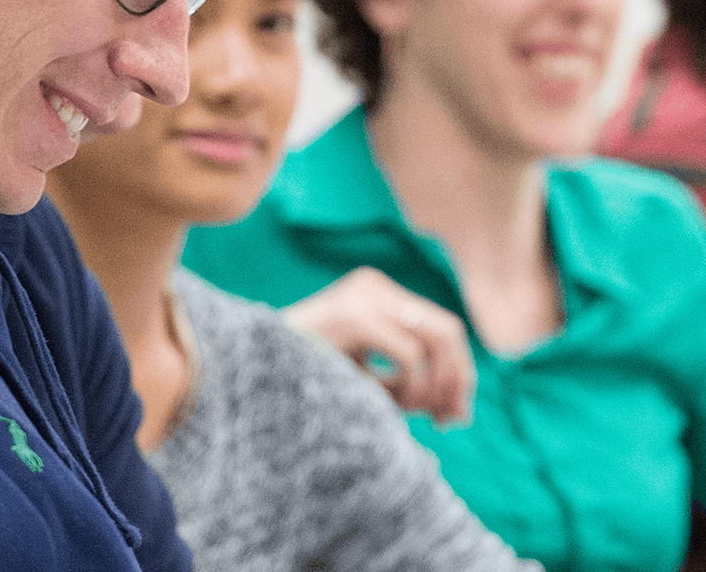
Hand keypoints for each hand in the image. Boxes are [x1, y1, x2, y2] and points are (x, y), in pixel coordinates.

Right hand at [282, 267, 476, 424]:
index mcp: (377, 293)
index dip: (458, 371)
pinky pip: (410, 355)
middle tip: (453, 420)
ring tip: (418, 414)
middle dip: (458, 378)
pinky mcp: (354, 316)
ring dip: (436, 384)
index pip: (441, 326)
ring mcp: (365, 296)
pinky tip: (392, 402)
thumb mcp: (364, 379)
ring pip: (438, 338)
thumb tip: (459, 407)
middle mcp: (375, 286)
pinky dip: (412, 385)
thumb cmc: (304, 382)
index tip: (455, 414)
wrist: (246, 374)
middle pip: (448, 329)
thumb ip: (408, 385)